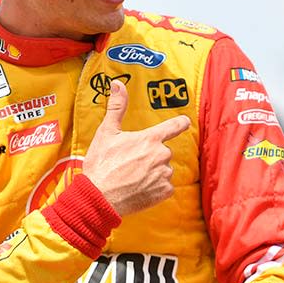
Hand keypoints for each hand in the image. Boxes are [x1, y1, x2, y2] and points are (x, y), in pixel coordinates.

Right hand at [83, 80, 189, 216]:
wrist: (99, 198)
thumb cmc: (101, 165)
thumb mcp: (106, 133)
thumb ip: (116, 108)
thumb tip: (117, 84)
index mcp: (151, 139)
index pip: (175, 126)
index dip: (181, 123)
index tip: (185, 122)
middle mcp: (162, 155)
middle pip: (163, 151)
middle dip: (151, 155)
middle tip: (131, 163)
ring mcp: (164, 174)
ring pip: (164, 169)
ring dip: (153, 172)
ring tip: (133, 177)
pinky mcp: (164, 192)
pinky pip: (165, 187)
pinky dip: (155, 188)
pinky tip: (139, 189)